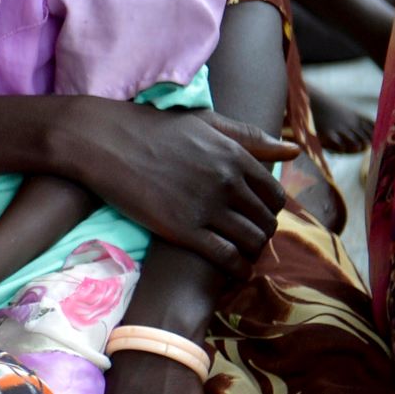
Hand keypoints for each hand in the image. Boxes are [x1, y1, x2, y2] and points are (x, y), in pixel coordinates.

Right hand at [62, 100, 291, 271]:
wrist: (101, 140)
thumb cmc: (150, 128)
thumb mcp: (204, 123)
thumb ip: (250, 138)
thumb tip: (294, 151)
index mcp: (235, 156)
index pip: (273, 195)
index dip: (269, 210)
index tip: (257, 216)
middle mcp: (227, 183)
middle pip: (265, 221)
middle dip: (262, 232)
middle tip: (248, 238)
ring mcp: (205, 207)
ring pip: (251, 241)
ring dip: (252, 252)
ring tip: (242, 254)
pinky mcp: (183, 230)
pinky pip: (226, 257)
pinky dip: (237, 268)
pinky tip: (235, 270)